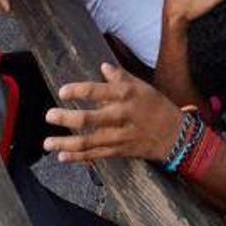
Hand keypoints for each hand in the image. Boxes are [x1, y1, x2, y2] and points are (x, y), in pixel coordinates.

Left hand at [44, 63, 183, 163]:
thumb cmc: (157, 107)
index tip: (63, 92)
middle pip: (90, 119)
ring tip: (47, 143)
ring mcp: (120, 136)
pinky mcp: (121, 151)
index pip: (98, 91)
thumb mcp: (143, 87)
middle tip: (49, 116)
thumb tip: (103, 67)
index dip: (78, 91)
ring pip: (89, 142)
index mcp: (127, 96)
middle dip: (66, 118)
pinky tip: (62, 157)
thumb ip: (122, 77)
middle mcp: (122, 116)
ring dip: (66, 143)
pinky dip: (78, 158)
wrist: (177, 136)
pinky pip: (96, 155)